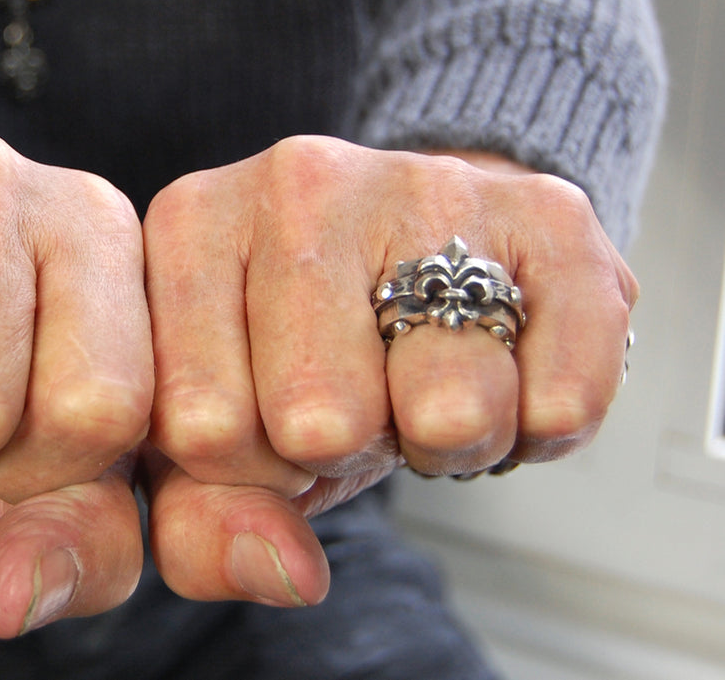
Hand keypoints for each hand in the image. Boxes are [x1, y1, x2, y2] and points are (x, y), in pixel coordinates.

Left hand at [140, 135, 635, 604]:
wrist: (416, 254)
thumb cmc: (293, 354)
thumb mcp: (212, 448)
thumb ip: (196, 531)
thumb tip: (283, 568)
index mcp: (188, 228)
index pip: (201, 428)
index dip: (248, 467)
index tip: (265, 419)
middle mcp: (295, 182)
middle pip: (322, 421)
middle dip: (345, 451)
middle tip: (356, 399)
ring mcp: (422, 182)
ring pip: (447, 409)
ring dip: (445, 438)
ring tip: (422, 381)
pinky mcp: (546, 210)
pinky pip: (562, 395)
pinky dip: (541, 426)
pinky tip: (503, 375)